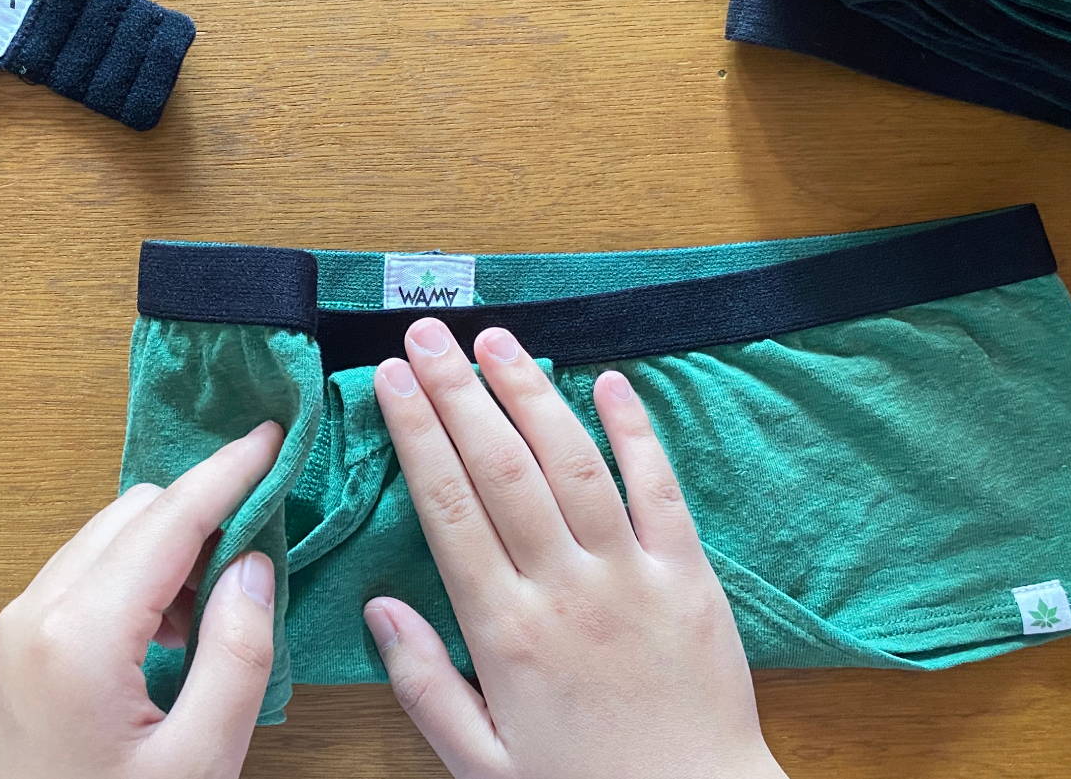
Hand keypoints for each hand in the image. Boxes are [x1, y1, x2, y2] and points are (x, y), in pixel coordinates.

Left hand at [0, 422, 283, 778]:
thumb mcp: (199, 762)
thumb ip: (237, 655)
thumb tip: (251, 565)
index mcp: (77, 636)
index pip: (168, 519)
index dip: (228, 472)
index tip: (272, 436)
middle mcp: (28, 618)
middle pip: (129, 515)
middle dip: (197, 519)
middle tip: (256, 560)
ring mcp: (5, 637)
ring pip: (98, 544)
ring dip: (160, 557)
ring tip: (207, 626)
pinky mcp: (0, 660)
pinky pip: (71, 585)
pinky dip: (124, 588)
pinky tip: (158, 648)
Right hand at [366, 319, 787, 778]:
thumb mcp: (480, 761)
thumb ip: (425, 682)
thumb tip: (379, 607)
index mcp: (505, 630)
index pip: (448, 507)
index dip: (416, 433)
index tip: (388, 379)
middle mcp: (565, 588)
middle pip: (502, 468)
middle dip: (458, 391)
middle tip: (426, 334)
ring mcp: (633, 576)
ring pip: (574, 463)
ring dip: (532, 393)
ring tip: (495, 340)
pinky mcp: (691, 577)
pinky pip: (661, 490)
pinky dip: (636, 432)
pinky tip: (608, 382)